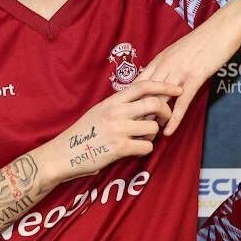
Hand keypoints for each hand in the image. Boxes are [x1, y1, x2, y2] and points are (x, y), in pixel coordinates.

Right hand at [39, 80, 180, 184]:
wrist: (63, 154)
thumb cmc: (83, 134)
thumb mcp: (99, 112)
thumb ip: (119, 106)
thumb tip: (143, 104)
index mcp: (112, 101)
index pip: (143, 86)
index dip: (163, 86)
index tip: (177, 89)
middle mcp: (116, 112)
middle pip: (154, 104)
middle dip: (165, 112)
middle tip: (164, 118)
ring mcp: (118, 130)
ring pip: (153, 127)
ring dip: (152, 135)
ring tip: (141, 139)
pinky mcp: (119, 148)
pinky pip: (146, 147)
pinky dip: (145, 150)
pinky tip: (134, 150)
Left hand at [135, 18, 240, 136]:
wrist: (222, 28)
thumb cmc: (203, 40)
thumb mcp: (179, 51)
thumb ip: (169, 65)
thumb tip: (162, 79)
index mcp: (159, 60)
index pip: (138, 85)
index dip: (131, 103)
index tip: (127, 118)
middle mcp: (164, 66)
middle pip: (144, 95)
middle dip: (137, 116)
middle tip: (132, 134)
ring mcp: (178, 72)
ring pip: (159, 100)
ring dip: (152, 121)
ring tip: (147, 139)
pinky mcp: (194, 78)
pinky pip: (180, 103)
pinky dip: (173, 119)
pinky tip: (168, 132)